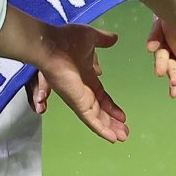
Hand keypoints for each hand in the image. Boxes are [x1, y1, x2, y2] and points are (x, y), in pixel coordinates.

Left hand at [30, 23, 128, 142]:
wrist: (50, 45)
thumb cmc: (67, 40)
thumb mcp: (90, 38)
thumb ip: (103, 40)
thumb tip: (115, 39)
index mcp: (86, 77)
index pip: (101, 97)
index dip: (111, 107)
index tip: (122, 115)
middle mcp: (82, 91)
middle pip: (100, 112)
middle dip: (112, 122)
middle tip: (125, 132)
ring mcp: (79, 98)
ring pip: (96, 118)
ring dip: (109, 128)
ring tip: (122, 137)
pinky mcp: (77, 102)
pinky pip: (90, 119)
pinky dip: (100, 129)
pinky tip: (111, 137)